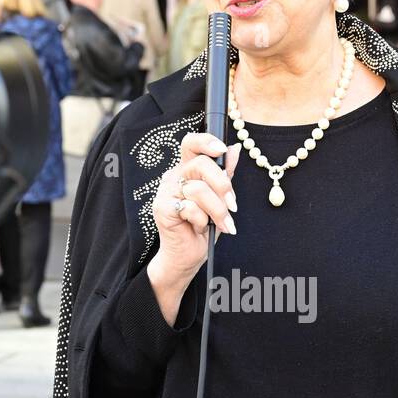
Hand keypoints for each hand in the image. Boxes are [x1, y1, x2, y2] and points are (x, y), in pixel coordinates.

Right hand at [149, 132, 241, 289]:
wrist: (187, 255)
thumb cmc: (203, 226)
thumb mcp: (219, 199)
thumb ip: (225, 174)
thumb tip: (235, 149)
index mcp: (186, 170)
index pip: (191, 143)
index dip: (206, 141)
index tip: (222, 150)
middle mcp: (174, 177)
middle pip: (200, 164)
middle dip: (223, 185)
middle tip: (233, 205)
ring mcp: (165, 192)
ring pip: (198, 189)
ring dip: (217, 210)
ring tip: (223, 224)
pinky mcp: (162, 209)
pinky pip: (190, 207)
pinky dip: (201, 220)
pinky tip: (200, 229)